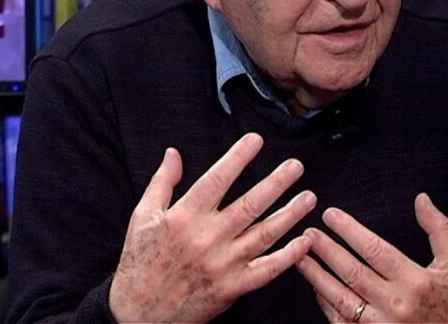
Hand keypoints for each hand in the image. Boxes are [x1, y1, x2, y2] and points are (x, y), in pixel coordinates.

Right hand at [109, 133, 316, 321]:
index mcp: (184, 217)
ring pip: (264, 235)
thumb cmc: (141, 262)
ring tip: (308, 197)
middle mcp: (206, 238)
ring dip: (290, 214)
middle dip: (277, 183)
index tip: (256, 141)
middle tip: (296, 166)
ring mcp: (222, 265)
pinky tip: (304, 241)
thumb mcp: (142, 217)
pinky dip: (288, 256)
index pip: (217, 180)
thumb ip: (162, 182)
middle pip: (249, 205)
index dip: (238, 158)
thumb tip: (174, 153)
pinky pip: (266, 270)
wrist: (139, 313)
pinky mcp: (231, 288)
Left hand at [296, 193, 447, 322]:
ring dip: (317, 276)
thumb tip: (421, 199)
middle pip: (353, 273)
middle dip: (326, 251)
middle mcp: (396, 305)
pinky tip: (315, 288)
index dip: (350, 231)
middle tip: (307, 233)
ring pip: (341, 299)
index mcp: (415, 281)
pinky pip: (341, 322)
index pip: (375, 250)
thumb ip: (438, 229)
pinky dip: (326, 304)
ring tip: (300, 256)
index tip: (330, 215)